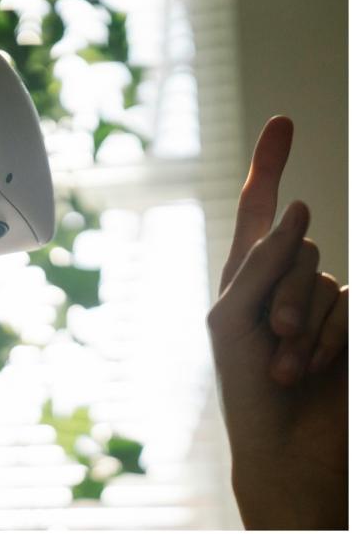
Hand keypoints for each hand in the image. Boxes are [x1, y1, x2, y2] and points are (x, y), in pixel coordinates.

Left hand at [206, 115, 347, 528]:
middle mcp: (285, 282)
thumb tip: (300, 210)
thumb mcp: (231, 319)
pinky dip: (328, 338)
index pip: (259, 210)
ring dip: (304, 325)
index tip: (283, 122)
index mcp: (245, 276)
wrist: (282, 448)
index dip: (270, 165)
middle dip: (284, 293)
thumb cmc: (243, 385)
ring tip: (285, 367)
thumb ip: (259, 264)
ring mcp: (323, 305)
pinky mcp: (351, 327)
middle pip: (297, 246)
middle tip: (271, 340)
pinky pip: (350, 305)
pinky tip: (310, 370)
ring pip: (324, 277)